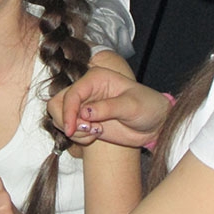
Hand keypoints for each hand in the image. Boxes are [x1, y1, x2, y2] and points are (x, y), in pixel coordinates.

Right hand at [47, 67, 169, 147]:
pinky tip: (95, 135)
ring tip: (94, 132)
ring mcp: (83, 105)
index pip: (72, 93)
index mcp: (96, 77)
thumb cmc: (148, 107)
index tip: (72, 129)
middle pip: (57, 103)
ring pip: (58, 117)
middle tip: (88, 130)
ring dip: (72, 130)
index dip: (68, 111)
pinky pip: (69, 129)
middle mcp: (86, 89)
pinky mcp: (84, 120)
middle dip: (66, 121)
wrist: (155, 124)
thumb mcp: (132, 106)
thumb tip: (85, 113)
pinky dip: (77, 136)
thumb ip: (108, 108)